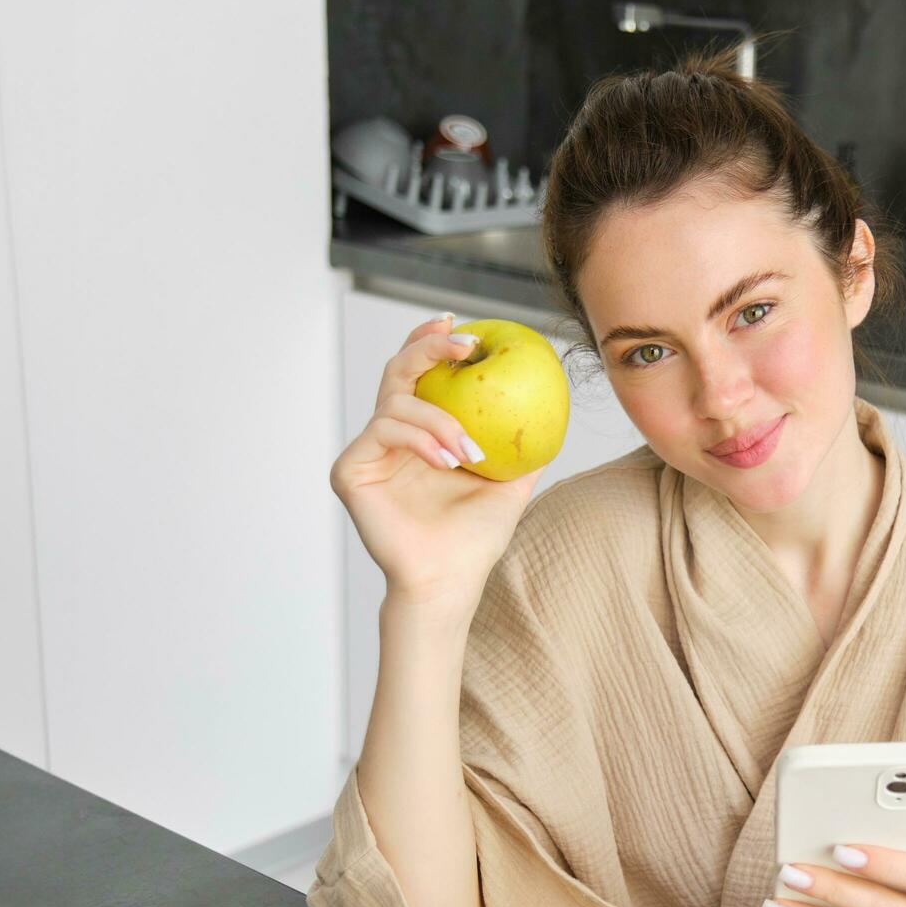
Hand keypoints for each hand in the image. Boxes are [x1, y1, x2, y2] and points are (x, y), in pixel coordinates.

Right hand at [330, 312, 540, 606]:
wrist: (450, 579)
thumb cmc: (476, 536)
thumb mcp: (511, 480)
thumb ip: (524, 443)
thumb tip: (554, 403)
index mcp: (419, 432)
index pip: (420, 375)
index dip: (433, 343)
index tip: (463, 327)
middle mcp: (389, 436)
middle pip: (399, 371)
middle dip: (428, 348)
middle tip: (464, 345)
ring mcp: (368, 452)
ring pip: (397, 401)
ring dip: (440, 418)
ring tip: (469, 450)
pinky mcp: (351, 469)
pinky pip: (383, 430)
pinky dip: (420, 438)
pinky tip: (447, 459)